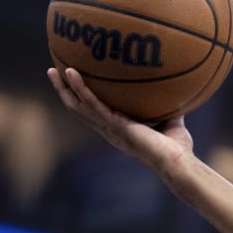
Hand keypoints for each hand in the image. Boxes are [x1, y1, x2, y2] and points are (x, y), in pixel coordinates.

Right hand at [44, 66, 193, 177]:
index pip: (93, 113)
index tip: (73, 83)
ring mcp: (109, 129)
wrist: (178, 162)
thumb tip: (176, 90)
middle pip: (79, 109)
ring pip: (79, 107)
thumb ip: (168, 107)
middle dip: (64, 92)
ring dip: (64, 88)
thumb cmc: (177, 149)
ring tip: (53, 70)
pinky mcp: (114, 126)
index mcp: (118, 130)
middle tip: (53, 72)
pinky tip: (72, 73)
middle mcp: (109, 130)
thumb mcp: (171, 122)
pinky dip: (81, 88)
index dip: (81, 99)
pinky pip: (93, 104)